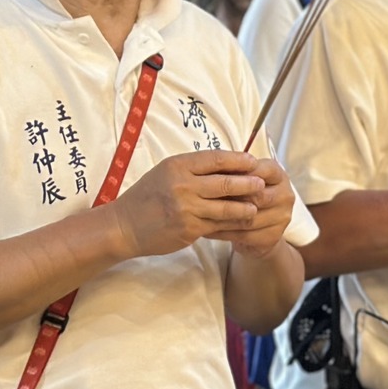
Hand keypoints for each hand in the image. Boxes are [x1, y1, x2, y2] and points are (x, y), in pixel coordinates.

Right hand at [112, 150, 267, 258]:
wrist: (125, 226)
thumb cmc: (146, 197)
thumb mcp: (165, 172)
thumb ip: (192, 169)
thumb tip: (225, 165)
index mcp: (178, 166)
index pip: (216, 159)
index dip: (238, 160)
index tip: (253, 162)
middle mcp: (183, 186)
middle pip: (226, 183)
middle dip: (248, 184)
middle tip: (262, 184)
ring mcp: (187, 209)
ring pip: (227, 208)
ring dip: (245, 208)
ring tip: (256, 207)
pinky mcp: (190, 229)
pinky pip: (218, 226)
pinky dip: (232, 225)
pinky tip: (241, 224)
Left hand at [203, 156, 295, 258]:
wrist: (257, 229)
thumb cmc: (244, 195)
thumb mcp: (240, 178)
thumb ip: (232, 172)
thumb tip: (210, 168)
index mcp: (277, 174)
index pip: (258, 170)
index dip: (236, 174)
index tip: (211, 177)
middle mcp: (285, 194)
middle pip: (257, 196)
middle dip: (230, 198)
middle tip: (204, 198)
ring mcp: (282, 217)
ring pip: (249, 218)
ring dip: (223, 218)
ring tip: (200, 215)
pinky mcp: (274, 236)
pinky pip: (245, 235)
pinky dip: (224, 232)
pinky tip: (207, 230)